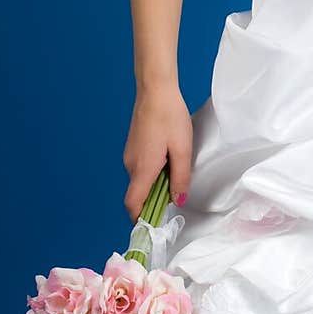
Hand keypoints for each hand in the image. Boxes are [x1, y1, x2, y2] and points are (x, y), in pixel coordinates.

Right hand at [122, 88, 193, 222]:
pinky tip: (168, 155)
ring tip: (176, 166)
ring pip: (142, 179)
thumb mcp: (182, 149)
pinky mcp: (133, 146)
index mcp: (142, 169)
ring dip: (157, 182)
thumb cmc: (170, 117)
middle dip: (156, 198)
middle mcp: (131, 165)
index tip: (155, 223)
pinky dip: (153, 170)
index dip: (141, 218)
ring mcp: (130, 155)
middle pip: (139, 193)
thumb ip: (181, 177)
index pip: (133, 204)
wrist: (155, 90)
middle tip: (178, 190)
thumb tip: (178, 201)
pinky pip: (141, 167)